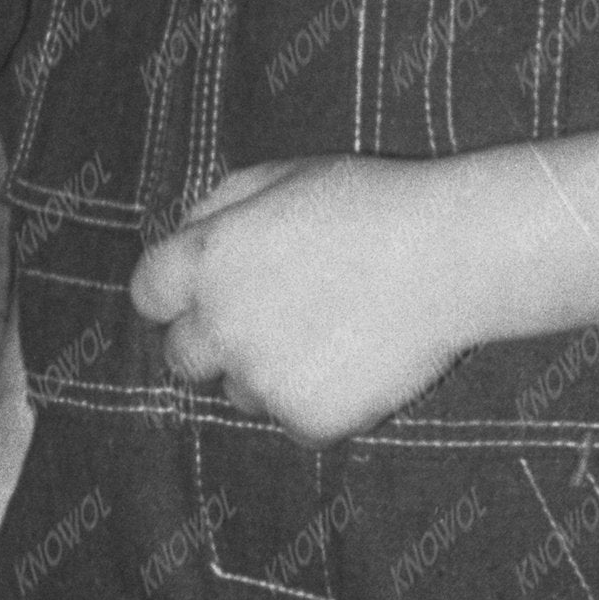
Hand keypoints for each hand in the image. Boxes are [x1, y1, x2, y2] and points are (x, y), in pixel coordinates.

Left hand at [129, 156, 473, 441]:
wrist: (451, 253)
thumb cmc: (369, 203)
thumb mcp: (280, 177)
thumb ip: (218, 208)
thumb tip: (186, 237)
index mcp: (205, 259)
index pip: (147, 294)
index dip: (176, 295)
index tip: (206, 296)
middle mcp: (220, 323)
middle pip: (181, 356)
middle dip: (214, 342)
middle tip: (270, 323)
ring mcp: (262, 376)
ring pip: (240, 392)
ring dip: (267, 373)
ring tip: (329, 334)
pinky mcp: (307, 418)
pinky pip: (293, 422)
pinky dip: (317, 404)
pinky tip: (356, 363)